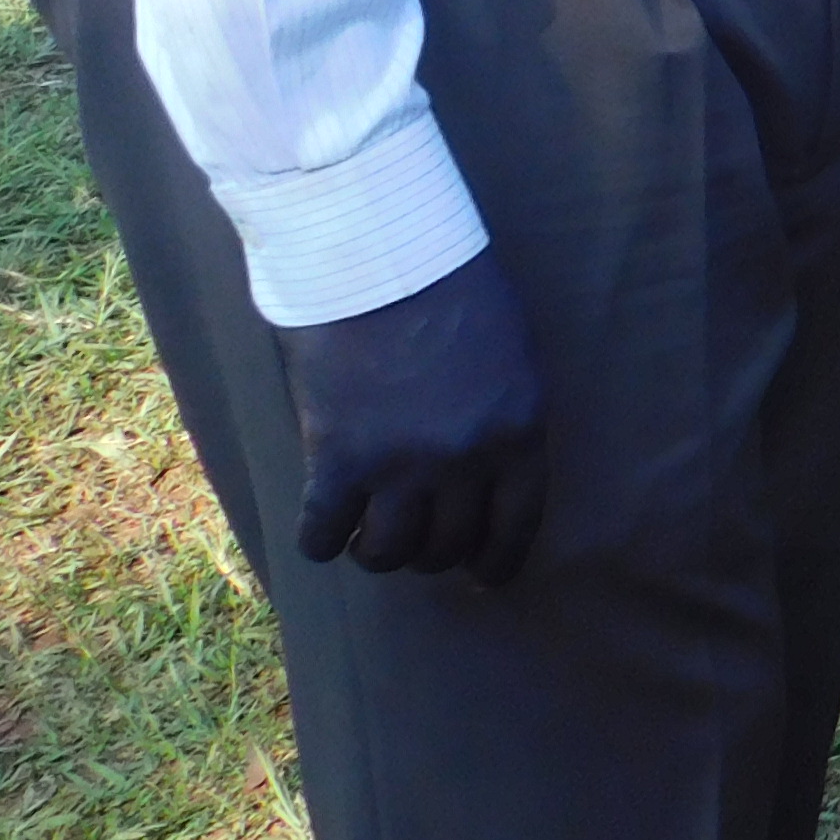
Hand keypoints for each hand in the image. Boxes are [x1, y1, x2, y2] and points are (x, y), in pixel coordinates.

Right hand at [281, 247, 548, 582]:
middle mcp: (466, 458)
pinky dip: (321, 539)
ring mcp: (401, 465)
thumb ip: (502, 419)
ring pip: (389, 552)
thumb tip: (483, 479)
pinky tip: (323, 524)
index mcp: (518, 429)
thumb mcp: (509, 357)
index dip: (498, 560)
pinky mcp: (338, 460)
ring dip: (377, 551)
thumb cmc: (452, 291)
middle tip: (414, 537)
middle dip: (432, 551)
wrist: (382, 259)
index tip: (484, 579)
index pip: (517, 522)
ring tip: (368, 532)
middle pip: (448, 544)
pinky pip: (324, 534)